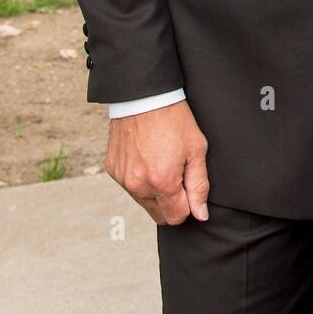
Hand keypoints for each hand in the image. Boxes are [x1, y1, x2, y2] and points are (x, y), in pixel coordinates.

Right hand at [104, 100, 209, 225]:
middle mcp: (138, 185)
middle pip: (158, 214)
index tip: (188, 186)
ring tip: (161, 160)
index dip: (187, 205)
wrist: (143, 95)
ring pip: (143, 201)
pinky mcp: (112, 169)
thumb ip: (199, 186)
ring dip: (154, 190)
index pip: (176, 218)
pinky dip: (139, 178)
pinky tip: (146, 156)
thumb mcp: (196, 149)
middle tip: (177, 172)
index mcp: (162, 182)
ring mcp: (122, 178)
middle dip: (171, 201)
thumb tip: (200, 214)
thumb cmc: (173, 119)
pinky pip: (129, 185)